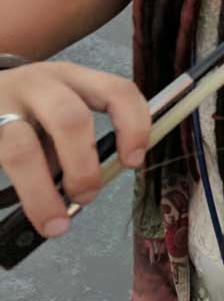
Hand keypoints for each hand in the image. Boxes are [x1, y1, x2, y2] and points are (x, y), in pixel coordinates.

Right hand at [0, 62, 150, 238]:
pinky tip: (27, 210)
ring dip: (42, 193)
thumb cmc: (27, 110)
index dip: (133, 126)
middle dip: (83, 165)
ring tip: (55, 223)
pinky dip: (19, 191)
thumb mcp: (58, 109)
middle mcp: (38, 84)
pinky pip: (0, 161)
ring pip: (22, 150)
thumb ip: (76, 142)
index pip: (116, 90)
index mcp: (72, 77)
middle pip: (70, 119)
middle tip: (86, 196)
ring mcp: (2, 104)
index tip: (133, 162)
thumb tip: (86, 190)